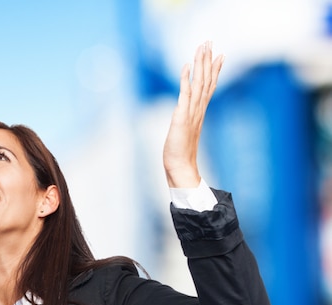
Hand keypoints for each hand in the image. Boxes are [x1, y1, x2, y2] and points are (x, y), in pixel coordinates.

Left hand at [163, 41, 223, 187]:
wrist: (180, 166)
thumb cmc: (181, 152)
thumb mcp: (185, 131)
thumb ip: (189, 121)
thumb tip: (189, 116)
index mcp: (200, 112)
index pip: (209, 86)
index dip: (215, 70)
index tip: (220, 55)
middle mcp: (198, 109)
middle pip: (206, 80)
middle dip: (208, 60)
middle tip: (210, 42)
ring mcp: (191, 112)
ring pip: (199, 83)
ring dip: (200, 64)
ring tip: (202, 47)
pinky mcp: (182, 117)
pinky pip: (185, 94)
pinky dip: (185, 79)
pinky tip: (186, 66)